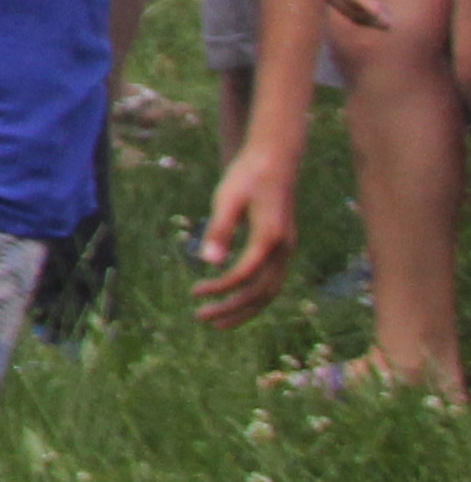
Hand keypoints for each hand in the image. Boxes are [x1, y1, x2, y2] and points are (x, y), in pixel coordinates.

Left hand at [192, 142, 297, 326]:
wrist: (275, 159)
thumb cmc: (247, 176)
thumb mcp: (226, 199)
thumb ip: (220, 230)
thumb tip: (207, 262)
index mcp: (270, 237)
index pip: (245, 274)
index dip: (220, 288)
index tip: (195, 292)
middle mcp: (284, 248)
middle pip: (262, 292)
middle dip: (232, 309)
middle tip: (202, 318)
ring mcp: (287, 249)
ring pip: (271, 291)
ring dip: (245, 309)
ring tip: (218, 322)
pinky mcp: (283, 247)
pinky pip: (272, 281)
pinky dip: (254, 296)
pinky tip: (233, 299)